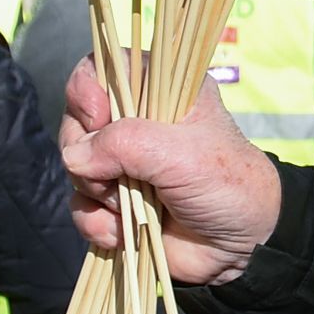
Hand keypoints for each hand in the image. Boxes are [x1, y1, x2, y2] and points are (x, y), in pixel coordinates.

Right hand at [60, 59, 283, 285]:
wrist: (239, 245)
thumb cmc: (225, 185)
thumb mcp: (180, 154)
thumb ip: (124, 144)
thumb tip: (75, 157)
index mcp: (162, 91)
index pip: (104, 68)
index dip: (88, 89)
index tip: (98, 117)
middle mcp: (137, 123)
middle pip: (78, 120)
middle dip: (90, 153)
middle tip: (121, 172)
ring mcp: (122, 164)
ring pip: (74, 168)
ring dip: (99, 193)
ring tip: (136, 205)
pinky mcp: (114, 202)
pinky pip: (80, 208)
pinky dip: (99, 223)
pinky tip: (125, 230)